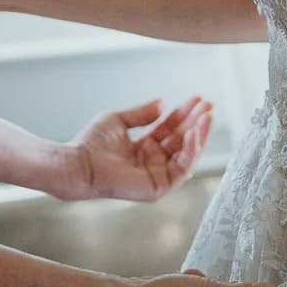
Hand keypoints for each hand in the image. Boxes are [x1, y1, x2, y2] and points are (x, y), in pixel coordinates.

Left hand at [60, 96, 213, 202]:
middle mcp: (152, 162)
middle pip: (181, 141)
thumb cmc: (91, 144)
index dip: (183, 114)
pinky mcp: (158, 188)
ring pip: (186, 155)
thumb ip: (142, 113)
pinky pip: (181, 170)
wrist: (78, 163)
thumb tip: (163, 102)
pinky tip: (192, 134)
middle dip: (196, 122)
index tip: (197, 99)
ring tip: (207, 116)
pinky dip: (190, 152)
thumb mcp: (119, 120)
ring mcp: (156, 175)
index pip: (170, 129)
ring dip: (199, 135)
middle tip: (208, 105)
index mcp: (143, 148)